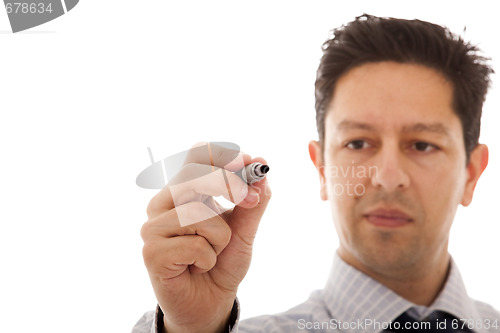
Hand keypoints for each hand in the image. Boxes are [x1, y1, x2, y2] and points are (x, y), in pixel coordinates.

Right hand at [140, 143, 270, 332]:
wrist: (210, 302)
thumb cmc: (223, 261)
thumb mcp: (244, 229)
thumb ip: (252, 200)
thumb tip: (261, 162)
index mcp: (183, 191)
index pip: (195, 156)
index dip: (221, 154)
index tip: (247, 162)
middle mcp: (163, 204)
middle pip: (192, 174)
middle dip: (228, 184)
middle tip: (248, 200)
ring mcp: (153, 227)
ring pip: (197, 212)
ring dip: (220, 237)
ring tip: (211, 252)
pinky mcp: (151, 253)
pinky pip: (194, 244)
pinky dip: (208, 258)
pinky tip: (196, 267)